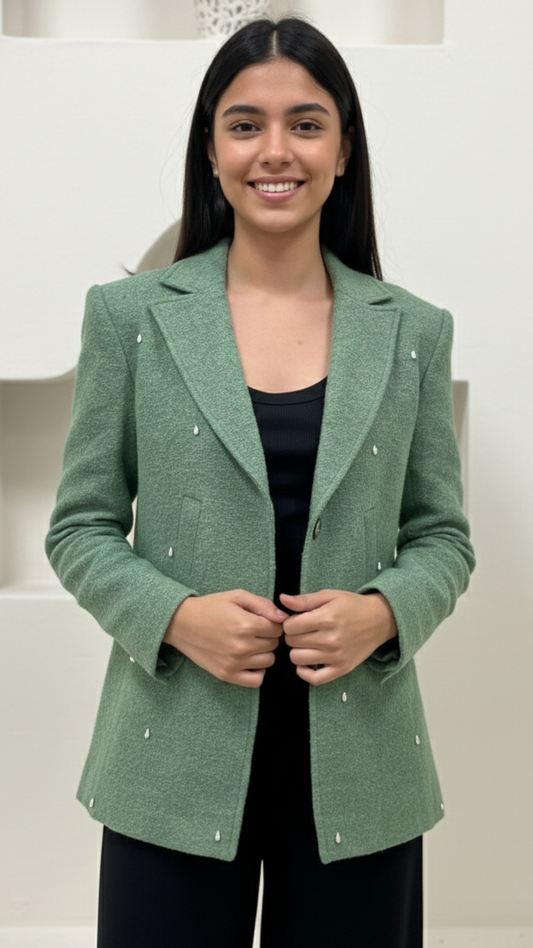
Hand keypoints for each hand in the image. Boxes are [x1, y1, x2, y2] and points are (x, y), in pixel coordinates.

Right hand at [163, 590, 286, 687]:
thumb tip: (283, 618)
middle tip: (254, 630)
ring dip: (263, 652)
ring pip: (268, 661)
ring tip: (250, 643)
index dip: (272, 622)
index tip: (261, 620)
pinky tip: (249, 660)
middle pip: (273, 645)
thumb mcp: (237, 596)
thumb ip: (263, 605)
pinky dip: (257, 671)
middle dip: (267, 636)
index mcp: (246, 624)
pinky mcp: (227, 675)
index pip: (277, 628)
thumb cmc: (210, 607)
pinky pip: (256, 681)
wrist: (181, 623)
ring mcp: (235, 663)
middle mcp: (242, 646)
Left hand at [280, 590, 396, 685]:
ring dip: (297, 651)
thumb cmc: (352, 605)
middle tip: (303, 630)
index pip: (290, 626)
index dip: (289, 622)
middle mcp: (330, 639)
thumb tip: (282, 599)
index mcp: (326, 618)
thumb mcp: (329, 595)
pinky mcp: (341, 669)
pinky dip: (305, 672)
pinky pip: (314, 679)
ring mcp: (336, 656)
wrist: (379, 620)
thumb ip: (305, 600)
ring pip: (297, 659)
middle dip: (293, 635)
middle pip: (292, 642)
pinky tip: (308, 662)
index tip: (297, 620)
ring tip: (307, 643)